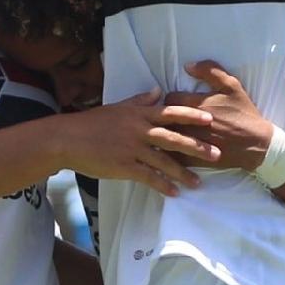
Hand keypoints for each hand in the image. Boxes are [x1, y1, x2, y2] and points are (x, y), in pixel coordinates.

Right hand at [57, 92, 220, 197]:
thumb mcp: (118, 107)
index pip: (170, 113)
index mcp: (138, 115)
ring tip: (199, 182)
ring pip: (164, 161)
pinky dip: (162, 185)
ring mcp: (132, 149)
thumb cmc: (92, 123)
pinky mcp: (124, 167)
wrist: (68, 139)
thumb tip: (158, 91)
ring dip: (183, 173)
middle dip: (196, 147)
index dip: (191, 117)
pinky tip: (175, 193)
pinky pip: (148, 177)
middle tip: (217, 155)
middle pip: (173, 138)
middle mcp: (139, 131)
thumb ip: (140, 100)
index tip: (210, 121)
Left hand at [163, 61, 272, 171]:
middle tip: (171, 117)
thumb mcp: (232, 86)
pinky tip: (170, 149)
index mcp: (197, 104)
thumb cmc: (243, 113)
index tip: (176, 102)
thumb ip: (210, 71)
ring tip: (167, 131)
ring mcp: (190, 142)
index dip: (171, 99)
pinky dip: (169, 151)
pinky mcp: (192, 159)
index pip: (170, 98)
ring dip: (165, 133)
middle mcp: (190, 124)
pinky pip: (172, 156)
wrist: (256, 143)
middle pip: (164, 118)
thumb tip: (187, 66)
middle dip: (165, 116)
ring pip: (165, 137)